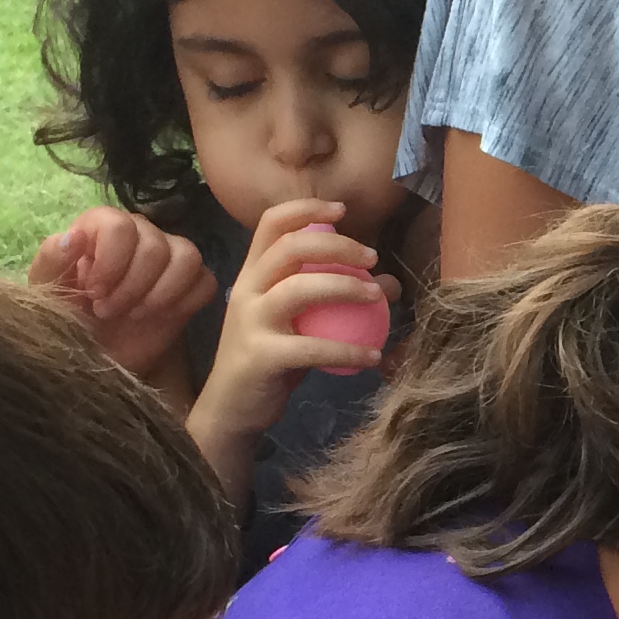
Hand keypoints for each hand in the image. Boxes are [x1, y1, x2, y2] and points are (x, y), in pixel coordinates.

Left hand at [29, 205, 214, 378]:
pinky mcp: (190, 285)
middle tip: (108, 312)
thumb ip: (52, 260)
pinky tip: (160, 318)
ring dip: (161, 292)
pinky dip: (185, 302)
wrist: (91, 355)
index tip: (95, 293)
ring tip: (135, 315)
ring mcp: (168, 257)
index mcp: (101, 227)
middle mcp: (139, 233)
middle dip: (132, 286)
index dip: (111, 260)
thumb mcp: (47, 293)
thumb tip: (74, 236)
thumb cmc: (65, 319)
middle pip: (155, 244)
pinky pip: (205, 281)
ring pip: (187, 256)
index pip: (120, 224)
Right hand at [192, 201, 397, 464]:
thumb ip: (335, 301)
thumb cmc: (272, 360)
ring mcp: (251, 322)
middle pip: (290, 247)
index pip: (271, 224)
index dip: (306, 209)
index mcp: (252, 274)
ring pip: (298, 288)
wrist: (232, 409)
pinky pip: (311, 347)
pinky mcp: (261, 356)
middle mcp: (247, 290)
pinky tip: (372, 356)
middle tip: (372, 258)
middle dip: (336, 245)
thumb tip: (387, 284)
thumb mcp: (301, 324)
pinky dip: (348, 350)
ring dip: (345, 287)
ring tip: (378, 297)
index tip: (342, 210)